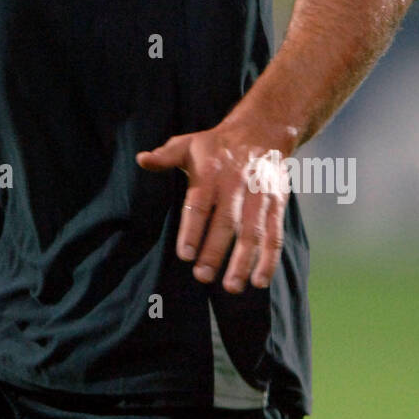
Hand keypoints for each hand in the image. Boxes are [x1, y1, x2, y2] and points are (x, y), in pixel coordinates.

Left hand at [136, 128, 289, 292]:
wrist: (262, 132)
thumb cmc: (217, 145)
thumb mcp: (189, 144)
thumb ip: (166, 156)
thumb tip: (142, 159)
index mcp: (211, 172)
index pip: (200, 203)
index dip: (193, 229)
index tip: (185, 254)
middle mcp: (237, 185)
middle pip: (226, 221)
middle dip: (215, 251)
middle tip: (202, 276)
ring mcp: (260, 196)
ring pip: (252, 232)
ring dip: (243, 261)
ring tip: (231, 287)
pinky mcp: (276, 205)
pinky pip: (274, 235)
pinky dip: (269, 259)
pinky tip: (259, 281)